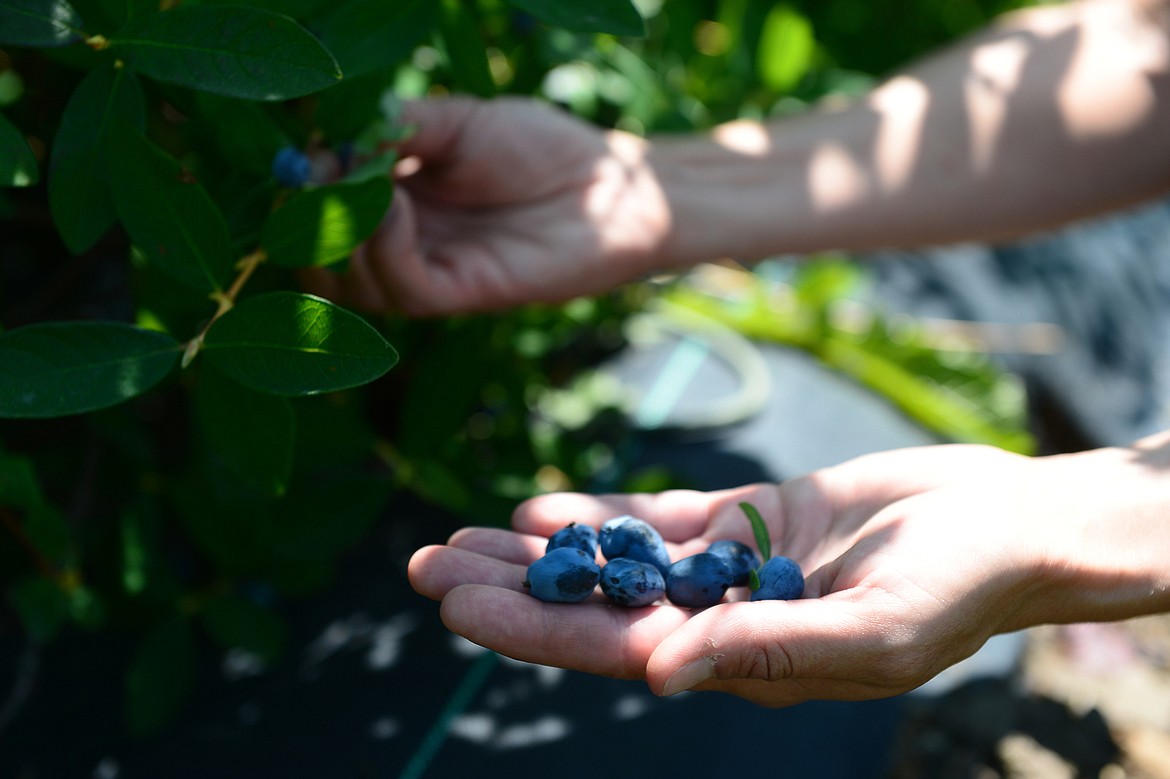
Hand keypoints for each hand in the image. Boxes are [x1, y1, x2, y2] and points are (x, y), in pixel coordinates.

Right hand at [300, 96, 668, 315]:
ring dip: (341, 235)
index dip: (302, 185)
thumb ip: (397, 127)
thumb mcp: (456, 122)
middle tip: (317, 178)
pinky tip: (395, 206)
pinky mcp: (464, 294)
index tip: (308, 149)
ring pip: (352, 286)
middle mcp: (400, 245)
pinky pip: (404, 289)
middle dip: (306, 221)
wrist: (611, 184)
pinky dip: (384, 249)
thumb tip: (331, 140)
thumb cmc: (540, 148)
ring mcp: (430, 273)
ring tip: (361, 187)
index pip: (316, 212)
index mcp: (390, 201)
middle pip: (319, 260)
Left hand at [409, 437, 1169, 706]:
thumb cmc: (955, 590)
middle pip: (591, 606)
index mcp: (738, 663)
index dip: (531, 626)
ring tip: (457, 534)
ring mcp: (728, 569)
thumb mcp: (868, 633)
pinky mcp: (747, 521)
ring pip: (611, 562)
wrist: (1003, 525)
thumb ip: (764, 649)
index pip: (610, 648)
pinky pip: (657, 521)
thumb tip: (656, 673)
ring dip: (537, 550)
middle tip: (421, 565)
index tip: (456, 602)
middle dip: (507, 587)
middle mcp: (719, 621)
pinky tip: (541, 509)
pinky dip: (600, 516)